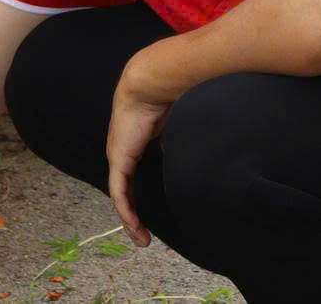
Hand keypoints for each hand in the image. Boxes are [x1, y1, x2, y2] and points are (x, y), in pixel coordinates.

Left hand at [105, 58, 174, 246]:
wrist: (151, 82)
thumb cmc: (167, 96)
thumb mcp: (178, 125)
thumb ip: (183, 140)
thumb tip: (202, 152)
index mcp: (135, 143)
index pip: (134, 175)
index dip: (141, 195)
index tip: (152, 212)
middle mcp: (123, 152)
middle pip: (125, 190)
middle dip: (134, 214)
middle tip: (145, 235)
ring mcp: (118, 157)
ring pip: (121, 196)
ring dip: (130, 220)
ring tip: (141, 239)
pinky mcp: (119, 160)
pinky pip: (120, 193)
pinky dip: (127, 211)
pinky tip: (134, 226)